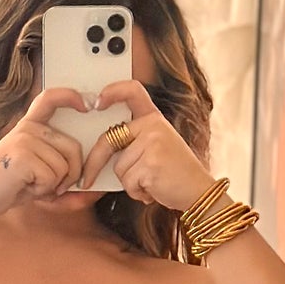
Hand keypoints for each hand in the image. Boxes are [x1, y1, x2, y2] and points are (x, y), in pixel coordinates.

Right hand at [0, 85, 87, 230]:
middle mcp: (27, 128)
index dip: (69, 96)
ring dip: (53, 185)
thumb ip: (62, 176)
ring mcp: (24, 139)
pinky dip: (43, 191)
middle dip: (72, 174)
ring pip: (64, 166)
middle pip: (73, 148)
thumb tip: (95, 192)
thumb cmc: (9, 188)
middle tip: (52, 187)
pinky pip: (53, 177)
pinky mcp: (23, 155)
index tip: (86, 104)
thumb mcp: (38, 176)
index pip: (49, 99)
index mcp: (28, 126)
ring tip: (30, 184)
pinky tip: (24, 187)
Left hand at [79, 81, 214, 208]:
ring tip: (151, 182)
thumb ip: (135, 139)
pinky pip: (128, 182)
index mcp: (154, 118)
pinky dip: (136, 192)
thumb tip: (98, 148)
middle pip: (108, 140)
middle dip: (94, 163)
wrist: (199, 191)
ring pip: (118, 167)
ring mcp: (153, 144)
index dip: (113, 91)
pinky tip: (153, 190)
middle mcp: (153, 126)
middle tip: (86, 180)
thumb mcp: (158, 146)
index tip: (97, 102)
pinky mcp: (151, 164)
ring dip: (130, 182)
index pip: (133, 91)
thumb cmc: (174, 173)